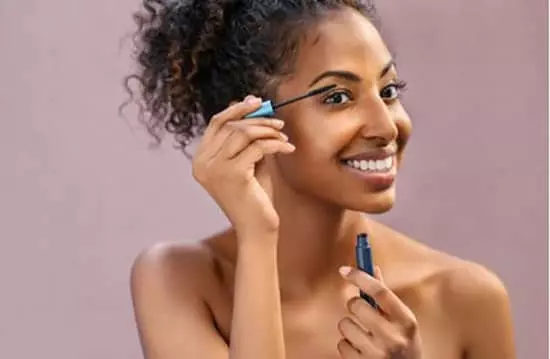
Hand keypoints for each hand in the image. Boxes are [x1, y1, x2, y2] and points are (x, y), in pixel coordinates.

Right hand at [192, 95, 294, 237]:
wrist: (257, 228)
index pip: (216, 123)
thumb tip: (255, 107)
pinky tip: (288, 148)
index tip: (257, 102)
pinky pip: (258, 147)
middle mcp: (203, 163)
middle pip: (231, 125)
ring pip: (244, 132)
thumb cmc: (254, 197)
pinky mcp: (233, 174)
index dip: (237, 109)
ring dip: (268, 130)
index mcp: (201, 160)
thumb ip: (248, 138)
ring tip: (284, 137)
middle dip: (258, 120)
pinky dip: (276, 144)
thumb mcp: (248, 162)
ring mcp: (215, 168)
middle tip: (279, 123)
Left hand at [337, 266, 422, 358]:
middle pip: (358, 305)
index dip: (360, 277)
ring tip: (363, 335)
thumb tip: (371, 268)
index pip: (380, 291)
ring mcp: (377, 354)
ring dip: (350, 327)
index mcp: (406, 322)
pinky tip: (360, 350)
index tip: (344, 270)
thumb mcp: (403, 322)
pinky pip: (341, 344)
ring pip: (345, 324)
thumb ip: (386, 297)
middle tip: (361, 311)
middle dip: (355, 305)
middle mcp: (393, 338)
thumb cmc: (404, 346)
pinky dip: (347, 345)